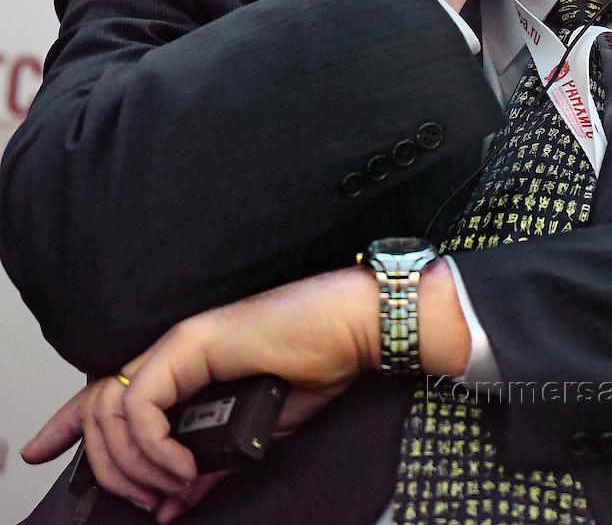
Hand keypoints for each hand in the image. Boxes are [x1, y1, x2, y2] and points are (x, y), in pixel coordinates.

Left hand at [21, 268, 378, 522]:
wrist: (349, 331)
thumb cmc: (313, 370)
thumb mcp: (253, 436)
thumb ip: (210, 465)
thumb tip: (177, 503)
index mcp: (181, 368)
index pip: (106, 392)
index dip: (66, 423)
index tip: (38, 453)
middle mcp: (170, 351)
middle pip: (99, 408)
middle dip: (108, 468)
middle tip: (150, 503)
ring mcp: (178, 343)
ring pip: (112, 407)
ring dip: (133, 465)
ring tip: (174, 490)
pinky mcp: (192, 342)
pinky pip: (142, 402)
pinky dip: (153, 446)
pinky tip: (182, 467)